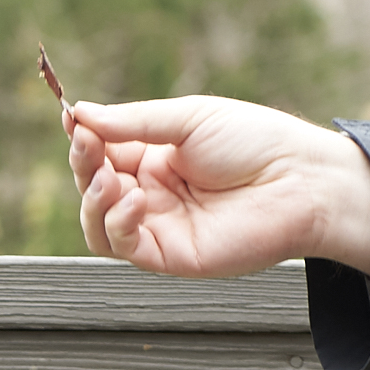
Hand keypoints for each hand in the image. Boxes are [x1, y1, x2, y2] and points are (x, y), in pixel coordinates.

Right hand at [64, 95, 369, 282]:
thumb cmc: (254, 143)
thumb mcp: (188, 118)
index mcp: (153, 158)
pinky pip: (121, 246)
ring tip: (106, 180)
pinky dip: (117, 223)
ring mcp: (156, 226)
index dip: (83, 139)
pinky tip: (134, 200)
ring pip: (96, 224)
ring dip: (91, 200)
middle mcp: (150, 194)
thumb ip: (133, 122)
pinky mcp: (166, 255)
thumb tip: (80, 114)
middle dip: (83, 165)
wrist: (298, 181)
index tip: (72, 120)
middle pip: (92, 188)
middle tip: (86, 144)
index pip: (102, 153)